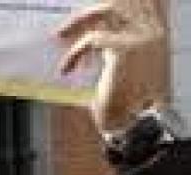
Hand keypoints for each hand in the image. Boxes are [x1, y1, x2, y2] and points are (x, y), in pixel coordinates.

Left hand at [57, 0, 168, 131]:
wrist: (134, 125)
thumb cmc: (124, 104)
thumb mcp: (116, 70)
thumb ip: (105, 50)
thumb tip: (76, 35)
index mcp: (152, 36)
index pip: (131, 7)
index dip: (103, 11)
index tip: (78, 23)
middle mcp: (152, 31)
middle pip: (117, 4)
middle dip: (86, 14)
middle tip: (61, 30)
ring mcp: (142, 37)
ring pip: (107, 10)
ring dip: (79, 20)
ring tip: (59, 35)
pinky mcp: (127, 48)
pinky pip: (92, 39)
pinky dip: (74, 53)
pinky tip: (66, 68)